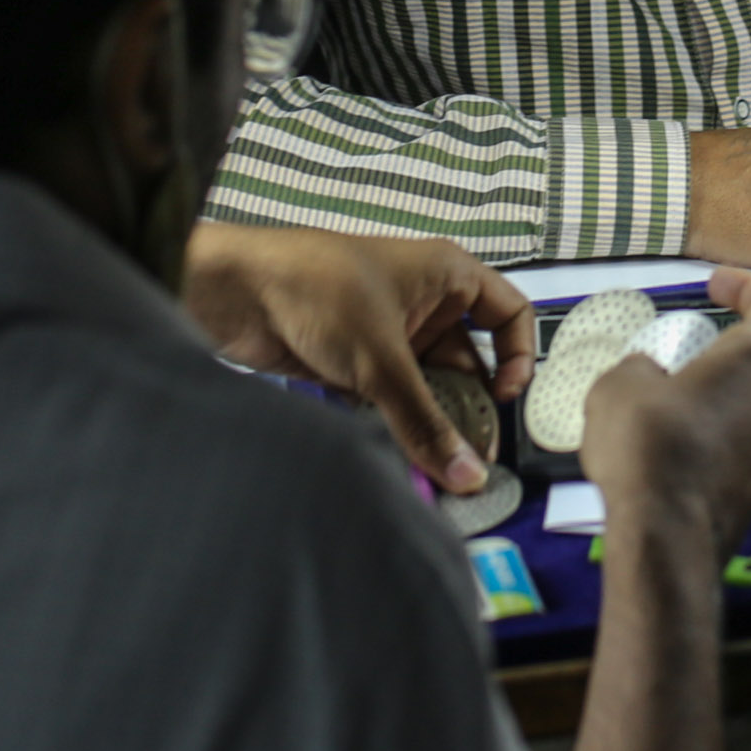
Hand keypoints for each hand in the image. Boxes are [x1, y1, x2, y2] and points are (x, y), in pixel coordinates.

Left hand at [181, 220, 539, 488]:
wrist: (232, 291)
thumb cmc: (315, 288)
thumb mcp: (381, 359)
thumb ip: (424, 422)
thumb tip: (466, 475)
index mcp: (446, 275)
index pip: (509, 311)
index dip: (519, 354)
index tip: (506, 398)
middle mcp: (424, 302)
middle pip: (470, 361)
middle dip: (471, 408)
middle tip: (473, 459)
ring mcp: (388, 334)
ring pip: (428, 386)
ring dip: (433, 424)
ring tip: (440, 469)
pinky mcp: (355, 361)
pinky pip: (393, 400)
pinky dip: (399, 426)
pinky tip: (403, 459)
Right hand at [576, 267, 750, 560]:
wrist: (665, 541)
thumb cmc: (650, 450)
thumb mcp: (620, 385)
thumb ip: (642, 368)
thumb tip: (650, 377)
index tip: (719, 286)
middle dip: (722, 355)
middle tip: (679, 358)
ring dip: (715, 400)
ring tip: (663, 409)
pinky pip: (741, 447)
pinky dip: (713, 437)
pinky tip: (670, 450)